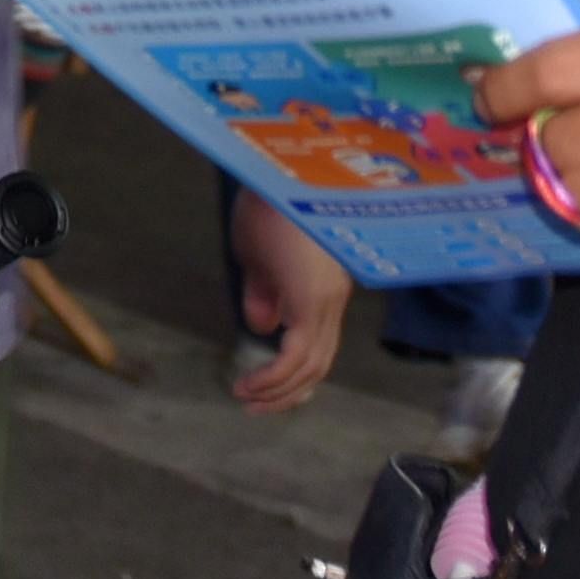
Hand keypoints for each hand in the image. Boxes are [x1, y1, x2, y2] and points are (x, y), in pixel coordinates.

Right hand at [226, 190, 348, 410]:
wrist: (274, 174)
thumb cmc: (263, 205)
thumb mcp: (257, 253)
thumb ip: (264, 291)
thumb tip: (264, 327)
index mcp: (324, 285)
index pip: (320, 342)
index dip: (294, 371)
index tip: (265, 385)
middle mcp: (332, 297)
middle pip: (319, 362)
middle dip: (287, 391)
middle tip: (255, 404)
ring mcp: (326, 299)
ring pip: (311, 365)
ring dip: (278, 389)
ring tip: (246, 398)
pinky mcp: (311, 300)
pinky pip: (297, 355)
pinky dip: (274, 377)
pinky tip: (249, 383)